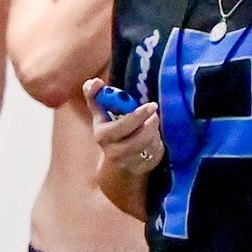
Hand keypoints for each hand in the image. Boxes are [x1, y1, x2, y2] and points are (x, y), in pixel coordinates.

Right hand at [85, 78, 161, 216]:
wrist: (115, 161)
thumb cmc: (110, 129)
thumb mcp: (101, 113)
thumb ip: (95, 95)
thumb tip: (95, 82)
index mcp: (102, 134)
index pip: (121, 127)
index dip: (137, 116)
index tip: (150, 106)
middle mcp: (112, 151)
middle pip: (138, 139)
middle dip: (150, 123)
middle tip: (154, 110)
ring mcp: (127, 162)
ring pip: (148, 145)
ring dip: (153, 132)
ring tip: (151, 122)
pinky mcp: (140, 169)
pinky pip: (154, 154)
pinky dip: (157, 143)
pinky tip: (152, 138)